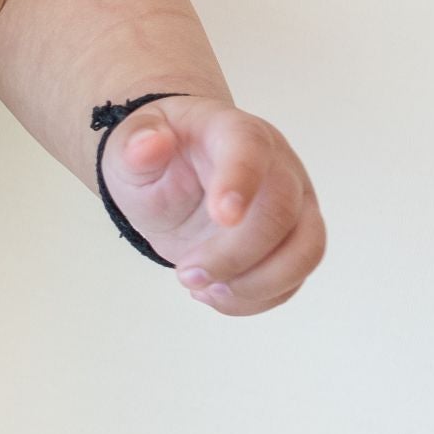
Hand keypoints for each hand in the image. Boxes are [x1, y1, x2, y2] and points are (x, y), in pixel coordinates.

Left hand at [102, 98, 324, 313]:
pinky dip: (253, 299)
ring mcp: (294, 204)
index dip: (241, 182)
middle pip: (282, 212)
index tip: (221, 216)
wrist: (171, 176)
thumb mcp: (128, 148)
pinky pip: (292, 280)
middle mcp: (277, 166)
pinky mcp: (294, 241)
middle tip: (186, 273)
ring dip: (254, 285)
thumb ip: (135, 145)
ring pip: (305, 250)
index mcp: (234, 134)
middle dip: (233, 255)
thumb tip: (149, 144)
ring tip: (202, 288)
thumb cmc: (155, 158)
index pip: (250, 149)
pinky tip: (213, 292)